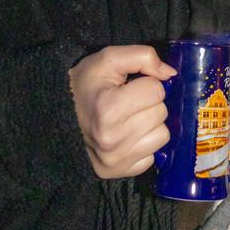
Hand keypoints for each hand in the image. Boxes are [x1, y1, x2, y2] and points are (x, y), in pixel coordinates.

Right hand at [69, 45, 175, 179]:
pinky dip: (143, 145)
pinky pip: (152, 157)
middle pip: (161, 113)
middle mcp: (112, 139)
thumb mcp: (108, 59)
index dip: (146, 83)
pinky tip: (127, 137)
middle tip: (128, 102)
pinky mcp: (119, 172)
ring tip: (129, 119)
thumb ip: (143, 56)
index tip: (128, 87)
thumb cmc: (86, 85)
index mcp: (108, 109)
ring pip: (162, 136)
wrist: (59, 115)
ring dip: (150, 125)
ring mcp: (116, 159)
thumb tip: (170, 74)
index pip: (156, 90)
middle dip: (149, 103)